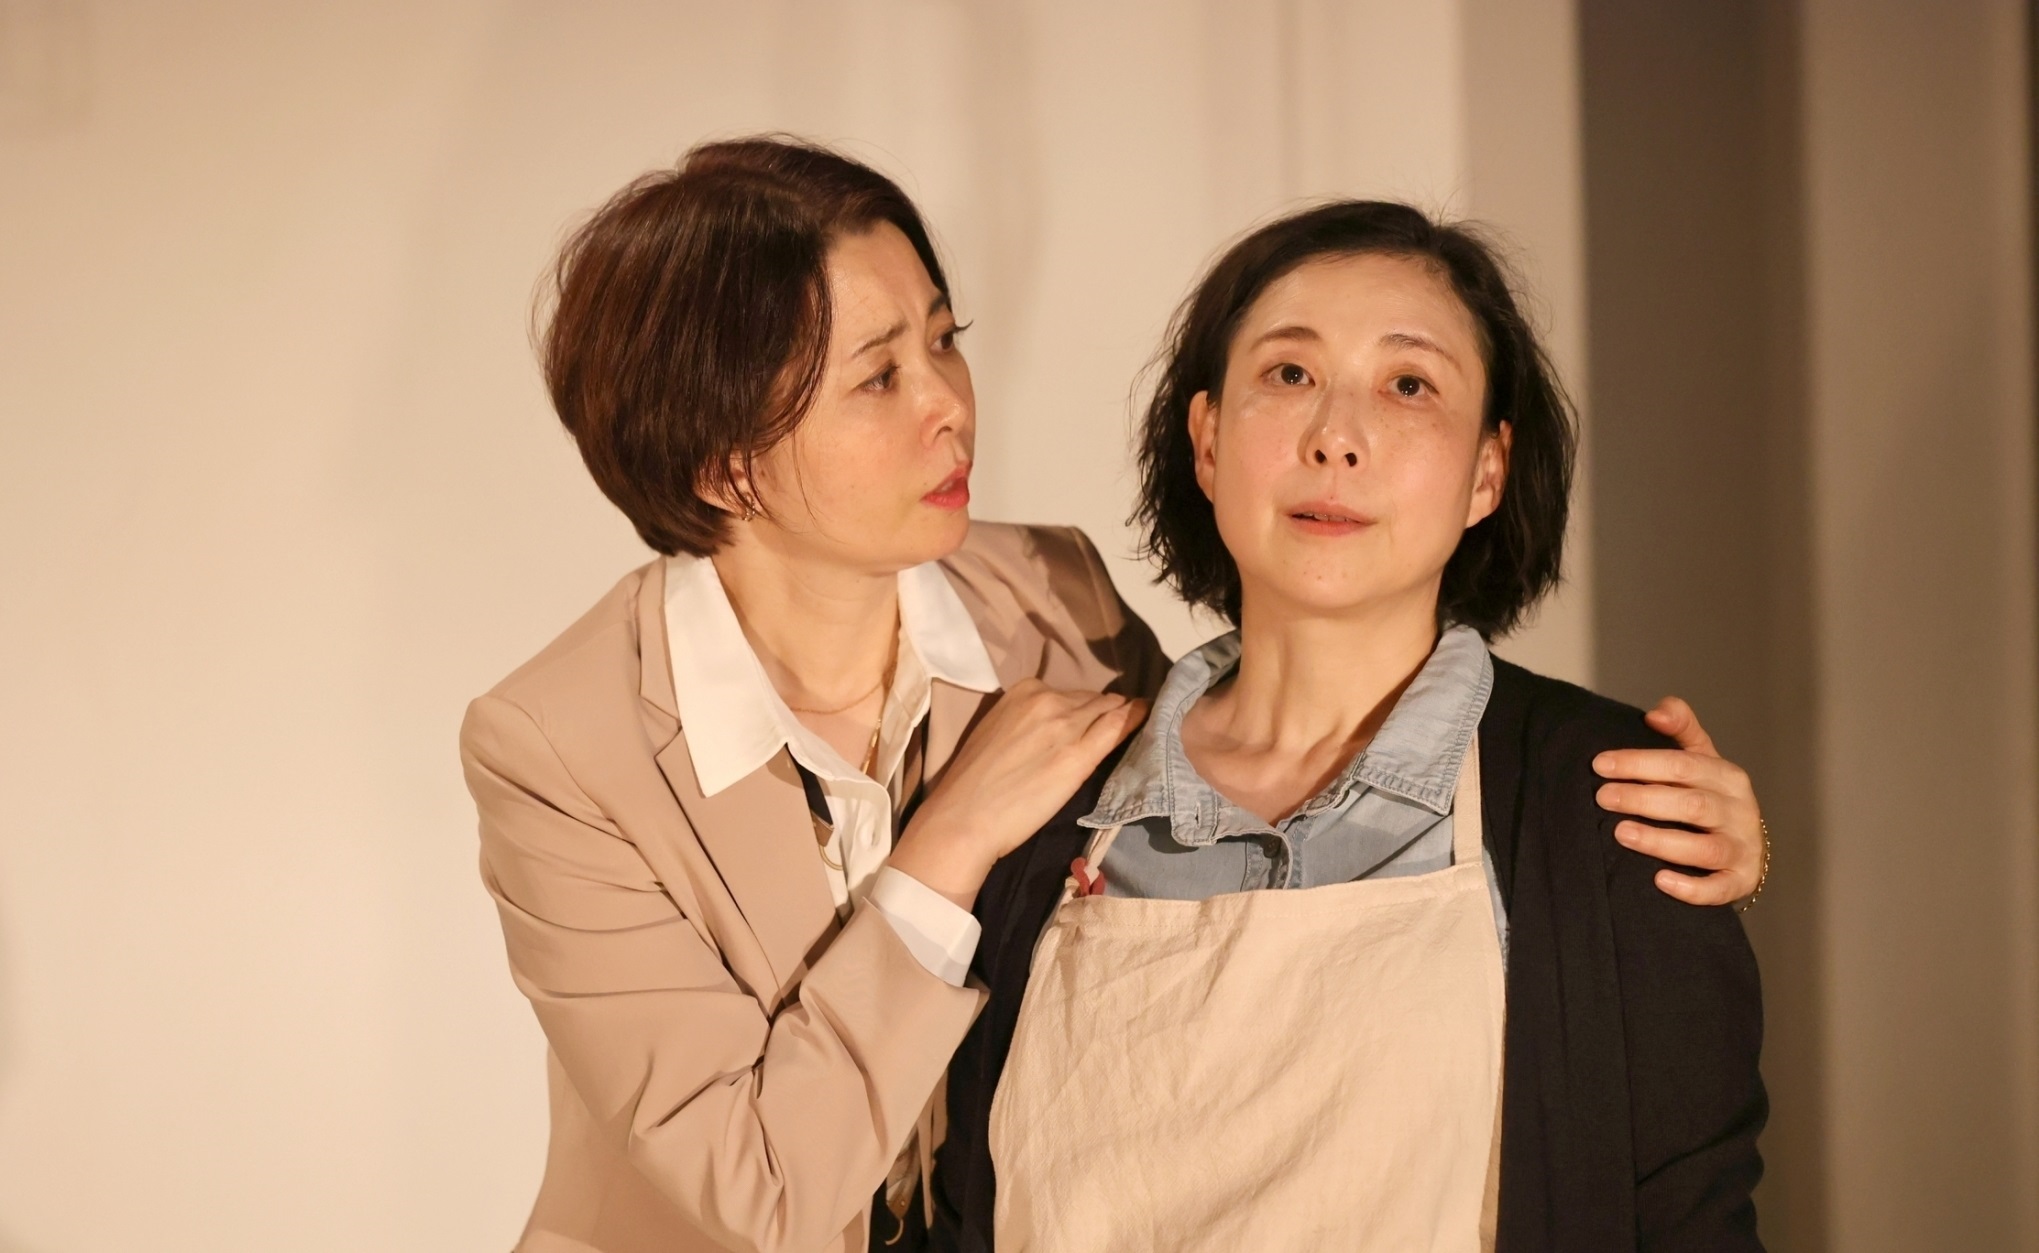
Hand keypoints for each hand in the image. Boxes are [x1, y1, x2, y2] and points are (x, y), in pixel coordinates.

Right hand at [889, 680, 1147, 910]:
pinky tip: (1149, 717)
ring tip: (1141, 721)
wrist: (963, 818)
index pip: (1069, 693)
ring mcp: (1065, 725)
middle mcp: (1047, 699)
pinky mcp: (1078, 756)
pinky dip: (1136, 720)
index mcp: (1023, 691)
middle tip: (1120, 724)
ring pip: (1108, 710)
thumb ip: (1026, 722)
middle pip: (1092, 700)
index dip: (1084, 708)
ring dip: (1122, 716)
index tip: (1093, 719)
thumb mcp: (996, 733)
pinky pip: (1117, 728)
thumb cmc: (972, 784)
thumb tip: (1052, 728)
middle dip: (1105, 711)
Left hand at [1591, 696, 1765, 906]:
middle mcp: (1739, 811)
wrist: (1746, 847)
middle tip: (1602, 797)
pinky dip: (1691, 888)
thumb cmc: (1711, 797)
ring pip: (1704, 847)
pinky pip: (1718, 889)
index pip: (1682, 765)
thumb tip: (1658, 710)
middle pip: (1691, 804)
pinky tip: (1659, 880)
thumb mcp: (1701, 760)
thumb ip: (1681, 730)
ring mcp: (1742, 849)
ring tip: (1621, 833)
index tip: (1599, 764)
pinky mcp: (1740, 882)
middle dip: (1643, 800)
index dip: (1640, 763)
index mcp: (1727, 776)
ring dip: (1661, 841)